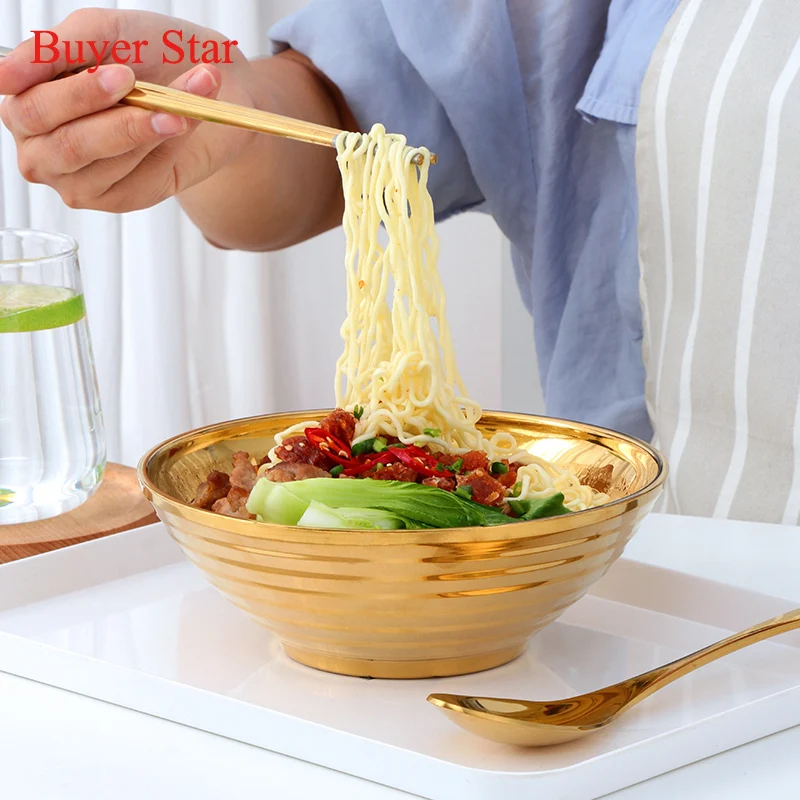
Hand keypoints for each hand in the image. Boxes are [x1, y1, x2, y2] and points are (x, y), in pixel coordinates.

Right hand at [0, 8, 255, 211]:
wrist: (212, 86)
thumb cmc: (149, 55)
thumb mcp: (104, 33)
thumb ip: (56, 48)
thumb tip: (3, 75)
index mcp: (26, 103)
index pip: (30, 107)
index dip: (78, 94)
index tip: (123, 73)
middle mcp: (43, 148)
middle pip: (67, 144)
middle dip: (117, 119)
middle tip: (153, 92)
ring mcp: (79, 180)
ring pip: (104, 164)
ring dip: (149, 130)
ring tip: (184, 104)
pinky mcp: (121, 199)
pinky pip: (138, 180)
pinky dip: (166, 149)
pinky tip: (184, 125)